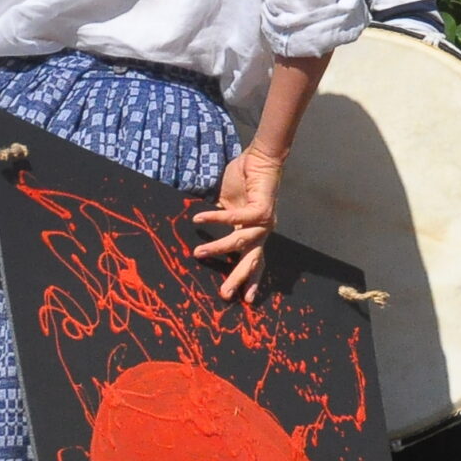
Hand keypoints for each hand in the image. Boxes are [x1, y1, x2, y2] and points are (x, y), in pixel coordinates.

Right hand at [191, 148, 283, 301]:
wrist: (259, 159)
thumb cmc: (243, 183)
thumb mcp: (229, 208)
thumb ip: (221, 224)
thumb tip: (199, 231)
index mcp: (254, 234)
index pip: (253, 262)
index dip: (250, 280)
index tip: (244, 301)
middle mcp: (262, 231)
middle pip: (252, 261)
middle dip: (238, 279)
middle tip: (224, 295)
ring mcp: (264, 221)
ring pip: (240, 242)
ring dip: (218, 249)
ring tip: (196, 254)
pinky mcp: (261, 208)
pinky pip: (236, 218)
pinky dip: (217, 219)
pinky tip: (199, 220)